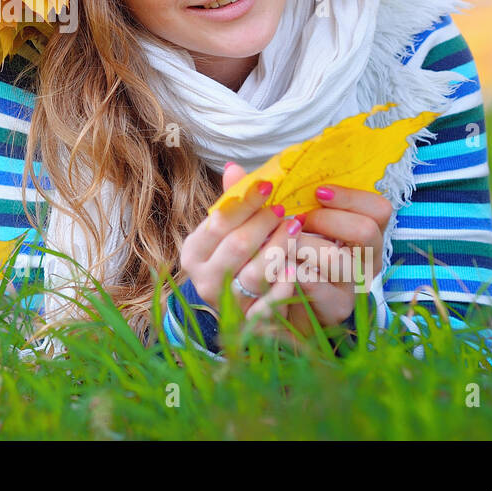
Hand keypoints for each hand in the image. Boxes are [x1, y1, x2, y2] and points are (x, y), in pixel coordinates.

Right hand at [179, 163, 301, 342]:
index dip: (245, 201)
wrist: (233, 312)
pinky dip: (283, 287)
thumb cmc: (233, 261)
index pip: (219, 222)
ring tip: (296, 229)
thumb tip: (235, 167)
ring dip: (279, 248)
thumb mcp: (225, 233)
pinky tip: (297, 269)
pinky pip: (268, 306)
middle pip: (237, 246)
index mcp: (194, 253)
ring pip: (255, 274)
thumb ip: (231, 203)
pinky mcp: (249, 323)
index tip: (268, 185)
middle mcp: (204, 280)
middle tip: (285, 209)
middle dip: (264, 223)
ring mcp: (226, 303)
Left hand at [285, 183, 392, 335]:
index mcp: (366, 235)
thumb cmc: (293, 257)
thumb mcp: (296, 226)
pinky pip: (319, 287)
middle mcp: (368, 260)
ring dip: (305, 246)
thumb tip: (236, 169)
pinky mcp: (337, 308)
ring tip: (284, 245)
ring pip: (338, 258)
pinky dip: (297, 273)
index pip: (380, 209)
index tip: (318, 192)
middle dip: (325, 220)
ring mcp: (355, 285)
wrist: (286, 307)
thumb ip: (285, 200)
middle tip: (297, 223)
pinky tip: (283, 267)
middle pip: (366, 230)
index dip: (350, 196)